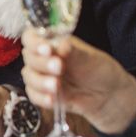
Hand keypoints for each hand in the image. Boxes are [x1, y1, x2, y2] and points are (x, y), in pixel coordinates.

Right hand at [19, 29, 135, 134]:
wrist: (107, 95)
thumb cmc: (99, 70)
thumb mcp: (89, 58)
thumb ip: (73, 52)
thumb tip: (61, 45)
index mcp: (52, 42)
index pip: (32, 36)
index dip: (35, 42)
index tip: (47, 49)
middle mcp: (43, 57)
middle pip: (28, 57)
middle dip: (42, 63)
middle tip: (59, 68)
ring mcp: (41, 75)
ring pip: (28, 76)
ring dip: (40, 82)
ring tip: (56, 87)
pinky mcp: (42, 92)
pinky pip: (33, 95)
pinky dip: (41, 97)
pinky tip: (52, 99)